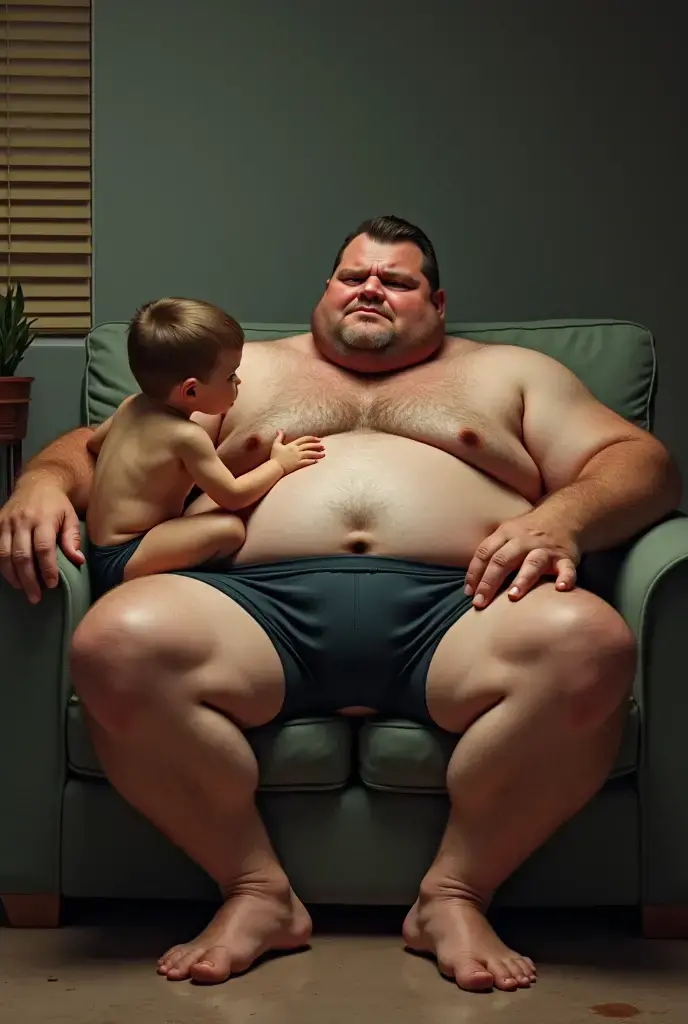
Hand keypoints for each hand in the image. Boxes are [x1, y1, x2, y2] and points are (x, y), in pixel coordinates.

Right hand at [0, 480, 83, 603]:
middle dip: (29, 579)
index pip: (43, 549)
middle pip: (22, 555)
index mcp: (43, 518)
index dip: (47, 569)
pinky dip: (2, 565)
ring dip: (13, 576)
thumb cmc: (57, 504)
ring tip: (24, 589)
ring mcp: (6, 522)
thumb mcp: (71, 517)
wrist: (38, 482)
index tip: (52, 584)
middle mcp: (22, 520)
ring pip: (5, 554)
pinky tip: (11, 576)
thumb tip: (78, 560)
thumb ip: (72, 538)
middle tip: (36, 597)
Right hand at [271, 430, 324, 473]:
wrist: (274, 467)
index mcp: (292, 445)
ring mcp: (297, 457)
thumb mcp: (276, 445)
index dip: (312, 438)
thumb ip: (279, 437)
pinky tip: (317, 461)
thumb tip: (279, 430)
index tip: (318, 439)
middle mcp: (296, 450)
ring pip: (309, 454)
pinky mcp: (297, 464)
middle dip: (317, 446)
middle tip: (323, 446)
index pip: (304, 439)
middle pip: (308, 446)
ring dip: (317, 454)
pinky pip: (306, 462)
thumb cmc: (274, 457)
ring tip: (323, 454)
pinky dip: (312, 461)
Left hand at [465, 512, 579, 608]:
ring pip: (532, 563)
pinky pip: (567, 568)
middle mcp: (524, 541)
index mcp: (506, 534)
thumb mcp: (506, 534)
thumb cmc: (528, 533)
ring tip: (512, 597)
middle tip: (480, 603)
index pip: (485, 553)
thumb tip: (471, 585)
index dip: (474, 573)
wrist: (563, 515)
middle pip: (503, 560)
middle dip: (489, 582)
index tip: (469, 593)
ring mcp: (545, 549)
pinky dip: (566, 578)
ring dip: (522, 580)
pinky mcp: (566, 558)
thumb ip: (491, 554)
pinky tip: (561, 589)